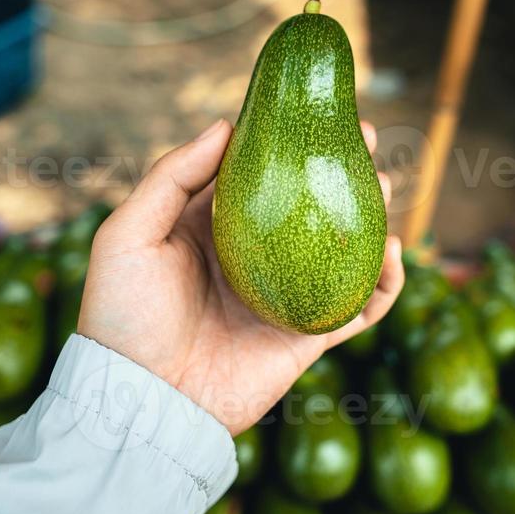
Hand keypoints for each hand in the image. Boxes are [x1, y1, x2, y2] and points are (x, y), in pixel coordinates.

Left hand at [78, 119, 403, 435]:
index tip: (319, 112)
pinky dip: (385, 283)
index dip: (292, 142)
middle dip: (343, 171)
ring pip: (343, 249)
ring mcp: (285, 294)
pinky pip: (359, 307)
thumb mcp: (130, 232)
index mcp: (214, 227)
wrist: (143, 401)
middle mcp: (255, 256)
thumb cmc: (124, 315)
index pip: (262, 174)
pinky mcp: (307, 334)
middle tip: (369, 141)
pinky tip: (390, 253)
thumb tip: (226, 125)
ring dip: (371, 216)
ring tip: (384, 187)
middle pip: (311, 204)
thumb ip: (172, 176)